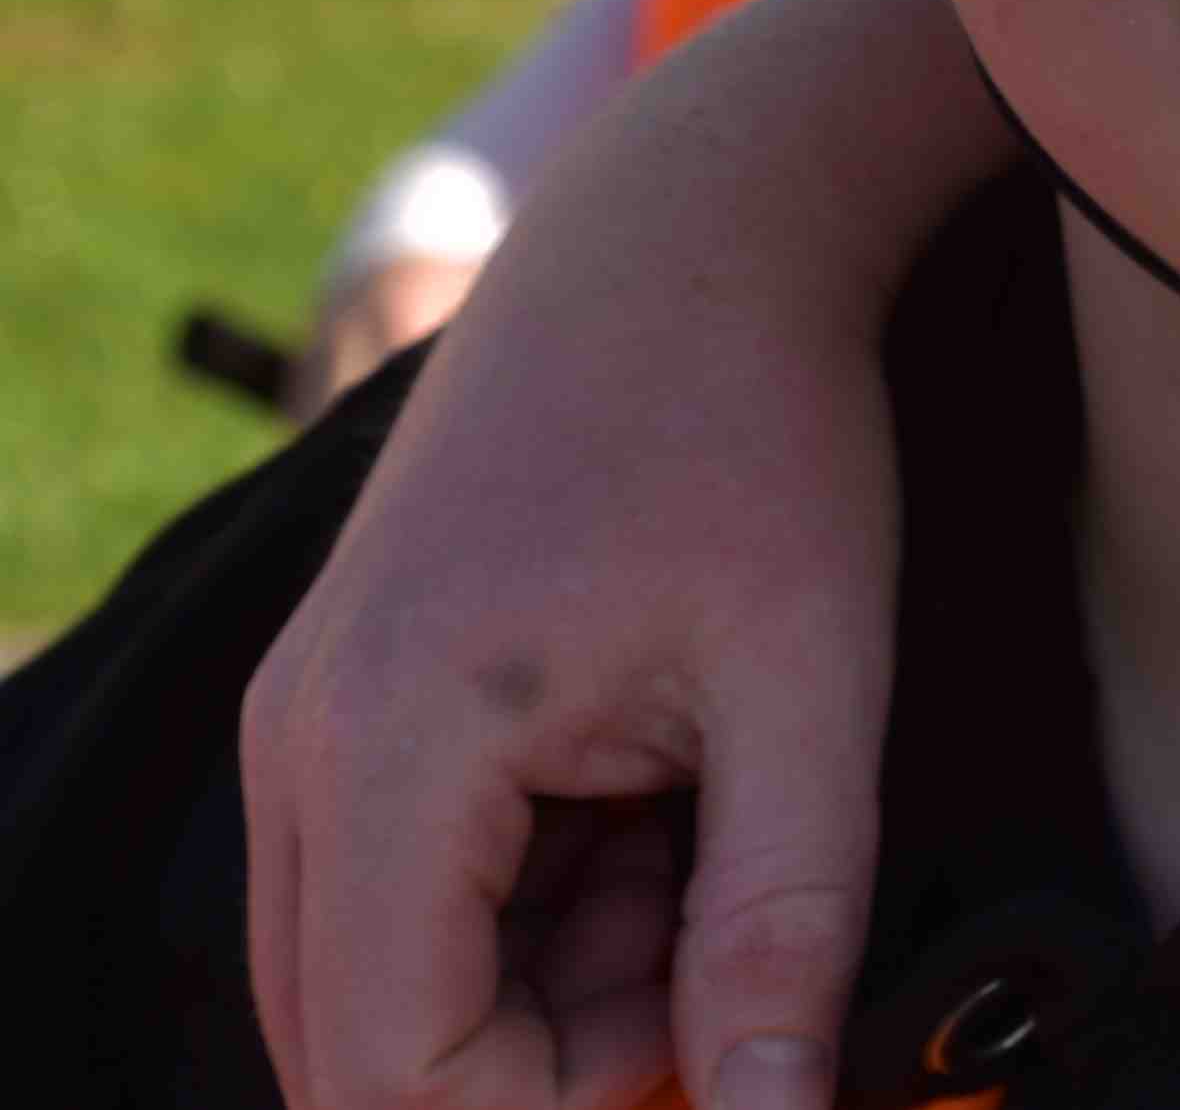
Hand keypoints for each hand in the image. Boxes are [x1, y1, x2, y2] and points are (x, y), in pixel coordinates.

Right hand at [237, 0, 994, 1109]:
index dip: (573, 1102)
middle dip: (559, 1043)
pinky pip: (414, 877)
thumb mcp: (811, 676)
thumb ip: (784, 918)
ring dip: (561, 960)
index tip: (725, 1025)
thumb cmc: (762, 425)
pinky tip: (663, 770)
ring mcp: (311, 714)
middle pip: (377, 1039)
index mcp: (388, 743)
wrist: (699, 224)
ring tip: (709, 804)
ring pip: (401, 965)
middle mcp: (302, 743)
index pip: (403, 1072)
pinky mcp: (353, 692)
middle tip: (728, 924)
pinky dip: (544, 879)